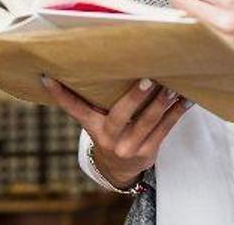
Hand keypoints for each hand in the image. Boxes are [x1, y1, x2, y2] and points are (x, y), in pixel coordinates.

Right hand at [42, 75, 190, 188]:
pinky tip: (186, 100)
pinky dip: (176, 113)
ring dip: (162, 103)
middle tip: (147, 80)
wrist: (120, 170)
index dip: (60, 94)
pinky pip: (165, 130)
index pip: (73, 108)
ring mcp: (129, 147)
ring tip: (172, 86)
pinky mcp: (148, 151)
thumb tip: (90, 63)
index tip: (48, 77)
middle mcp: (109, 138)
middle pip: (120, 115)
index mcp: (93, 126)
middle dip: (135, 97)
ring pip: (148, 122)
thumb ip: (93, 101)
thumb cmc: (110, 132)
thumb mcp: (97, 122)